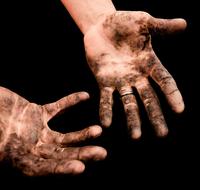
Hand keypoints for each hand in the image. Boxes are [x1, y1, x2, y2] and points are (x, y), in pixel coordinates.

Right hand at [0, 87, 105, 175]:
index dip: (60, 169)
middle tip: (102, 153)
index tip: (80, 168)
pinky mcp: (37, 113)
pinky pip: (57, 108)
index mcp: (18, 158)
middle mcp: (31, 147)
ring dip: (81, 133)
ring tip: (99, 130)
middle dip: (81, 154)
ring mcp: (36, 130)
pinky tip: (85, 95)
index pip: (43, 168)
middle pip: (61, 153)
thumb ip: (1, 148)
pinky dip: (70, 102)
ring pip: (63, 135)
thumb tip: (3, 154)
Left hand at [84, 11, 185, 137]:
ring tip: (135, 136)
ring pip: (128, 103)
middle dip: (154, 116)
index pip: (164, 81)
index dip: (172, 95)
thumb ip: (161, 26)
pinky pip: (106, 98)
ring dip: (132, 119)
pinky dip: (106, 110)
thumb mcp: (143, 22)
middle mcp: (136, 76)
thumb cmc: (123, 23)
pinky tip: (106, 124)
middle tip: (162, 134)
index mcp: (149, 63)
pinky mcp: (103, 81)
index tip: (179, 110)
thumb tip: (184, 24)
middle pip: (149, 98)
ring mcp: (120, 80)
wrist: (101, 26)